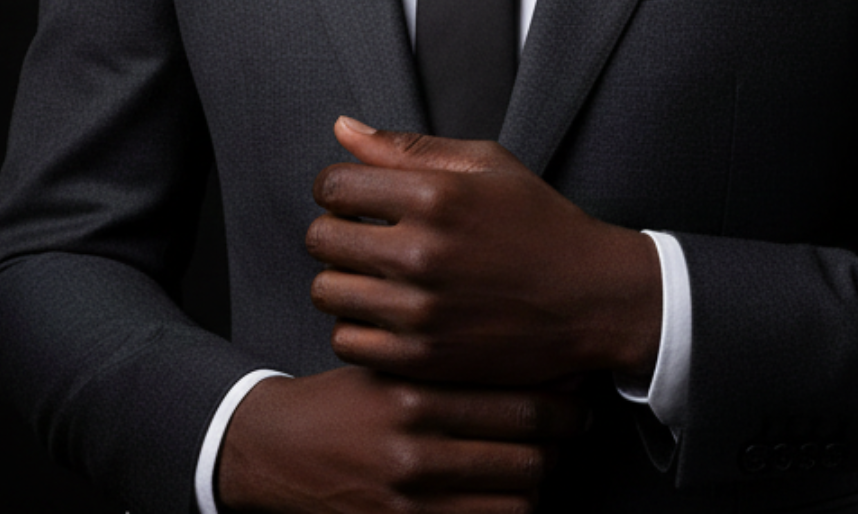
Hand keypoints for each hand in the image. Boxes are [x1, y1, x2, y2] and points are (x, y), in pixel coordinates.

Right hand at [215, 367, 585, 513]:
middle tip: (576, 421)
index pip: (516, 401)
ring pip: (517, 498)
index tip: (577, 386)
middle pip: (527, 452)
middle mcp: (417, 449)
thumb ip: (452, 363)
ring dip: (543, 477)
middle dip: (564, 437)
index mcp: (416, 395)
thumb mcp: (393, 363)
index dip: (561, 397)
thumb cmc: (344, 400)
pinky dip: (512, 509)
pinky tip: (515, 489)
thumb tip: (527, 358)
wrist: (280, 451)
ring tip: (549, 454)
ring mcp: (413, 499)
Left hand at [306, 117, 661, 385]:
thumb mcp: (486, 165)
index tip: (356, 196)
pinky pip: (345, 341)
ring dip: (343, 278)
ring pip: (326, 291)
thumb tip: (341, 127)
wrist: (591, 298)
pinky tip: (387, 311)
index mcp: (435, 195)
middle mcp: (421, 252)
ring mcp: (420, 310)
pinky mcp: (422, 358)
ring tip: (377, 273)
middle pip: (320, 238)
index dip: (337, 187)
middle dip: (335, 230)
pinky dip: (357, 325)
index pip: (334, 185)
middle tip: (365, 234)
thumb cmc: (539, 222)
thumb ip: (406, 148)